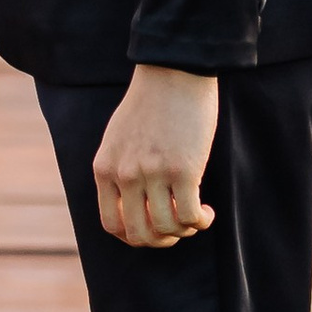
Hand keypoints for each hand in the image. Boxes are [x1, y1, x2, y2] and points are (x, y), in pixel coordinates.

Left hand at [91, 66, 218, 248]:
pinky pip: (189, 216)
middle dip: (161, 241)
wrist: (172, 70)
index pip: (111, 224)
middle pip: (139, 234)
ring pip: (167, 229)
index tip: (152, 229)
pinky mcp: (183, 170)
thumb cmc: (150, 101)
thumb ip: (120, 168)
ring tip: (195, 216)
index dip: (134, 236)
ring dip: (184, 231)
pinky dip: (200, 221)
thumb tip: (133, 203)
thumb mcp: (118, 136)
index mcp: (105, 167)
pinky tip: (206, 212)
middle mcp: (125, 174)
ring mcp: (153, 173)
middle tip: (176, 230)